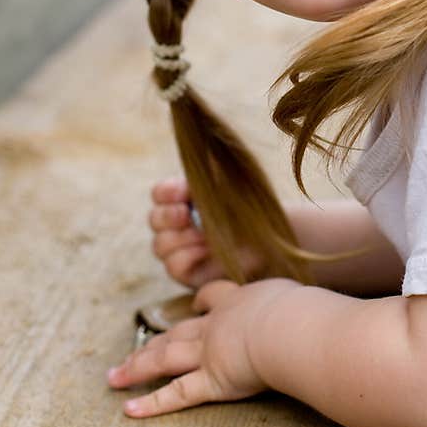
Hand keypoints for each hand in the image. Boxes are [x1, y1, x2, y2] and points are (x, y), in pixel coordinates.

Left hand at [108, 277, 300, 416]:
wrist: (290, 325)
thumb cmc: (300, 310)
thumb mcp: (293, 295)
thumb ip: (289, 302)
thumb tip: (307, 305)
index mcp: (238, 300)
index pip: (213, 296)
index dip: (202, 302)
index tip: (196, 304)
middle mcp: (216, 324)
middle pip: (177, 331)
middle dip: (153, 341)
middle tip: (132, 348)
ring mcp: (209, 351)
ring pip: (165, 357)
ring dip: (137, 366)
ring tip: (115, 375)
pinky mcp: (212, 379)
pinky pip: (178, 393)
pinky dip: (152, 402)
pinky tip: (130, 407)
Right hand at [149, 177, 264, 287]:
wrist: (272, 239)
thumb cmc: (250, 209)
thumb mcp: (231, 184)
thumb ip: (209, 171)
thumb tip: (193, 153)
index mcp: (184, 199)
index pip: (160, 194)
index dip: (166, 192)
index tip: (183, 192)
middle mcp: (178, 224)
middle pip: (154, 219)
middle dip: (168, 216)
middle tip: (186, 215)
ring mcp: (181, 249)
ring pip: (160, 244)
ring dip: (182, 238)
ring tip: (206, 236)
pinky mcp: (189, 273)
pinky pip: (173, 266)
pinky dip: (187, 256)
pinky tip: (207, 251)